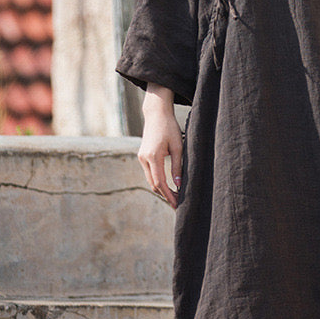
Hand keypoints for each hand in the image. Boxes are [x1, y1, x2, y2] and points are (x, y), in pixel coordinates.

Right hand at [138, 84, 181, 208]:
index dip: (168, 195)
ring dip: (161, 189)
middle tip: (178, 203)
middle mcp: (144, 158)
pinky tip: (168, 185)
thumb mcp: (178, 146)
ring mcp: (141, 157)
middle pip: (153, 184)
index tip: (177, 204)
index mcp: (153, 156)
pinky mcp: (142, 156)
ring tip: (175, 195)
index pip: (160, 182)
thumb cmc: (170, 128)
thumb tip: (178, 185)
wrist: (156, 114)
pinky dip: (157, 180)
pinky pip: (149, 173)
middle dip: (165, 195)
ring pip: (150, 180)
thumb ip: (177, 166)